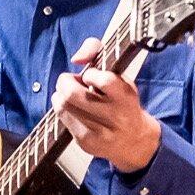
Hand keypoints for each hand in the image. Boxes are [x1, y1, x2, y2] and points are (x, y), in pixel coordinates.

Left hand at [53, 45, 160, 172]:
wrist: (134, 140)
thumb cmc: (124, 103)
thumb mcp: (120, 76)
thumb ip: (98, 52)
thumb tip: (76, 58)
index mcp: (126, 97)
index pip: (103, 80)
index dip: (90, 74)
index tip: (91, 75)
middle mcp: (114, 116)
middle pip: (72, 94)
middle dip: (65, 82)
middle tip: (71, 81)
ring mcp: (99, 132)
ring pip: (63, 106)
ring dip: (61, 95)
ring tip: (71, 94)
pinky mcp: (86, 142)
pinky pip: (63, 119)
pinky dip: (63, 109)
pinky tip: (72, 108)